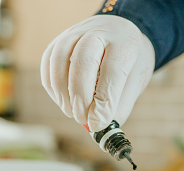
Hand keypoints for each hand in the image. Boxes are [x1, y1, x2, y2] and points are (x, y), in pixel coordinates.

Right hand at [41, 15, 154, 131]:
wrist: (120, 35)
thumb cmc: (129, 64)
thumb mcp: (135, 83)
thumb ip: (119, 105)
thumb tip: (98, 126)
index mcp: (125, 41)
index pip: (113, 70)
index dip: (104, 101)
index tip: (97, 124)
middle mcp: (99, 31)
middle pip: (82, 61)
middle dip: (80, 97)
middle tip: (83, 119)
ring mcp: (75, 32)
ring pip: (59, 60)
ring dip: (62, 93)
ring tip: (73, 113)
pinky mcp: (58, 40)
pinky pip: (47, 63)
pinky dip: (52, 87)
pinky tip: (64, 101)